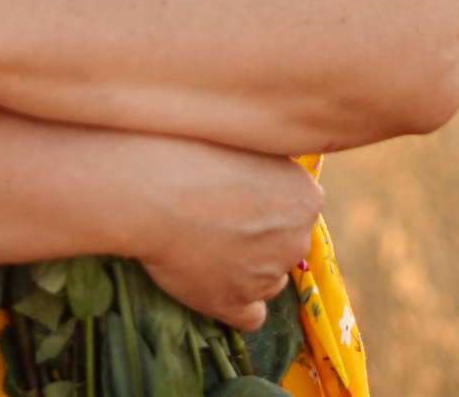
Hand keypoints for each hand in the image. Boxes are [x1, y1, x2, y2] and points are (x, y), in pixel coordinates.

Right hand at [124, 140, 322, 330]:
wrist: (151, 189)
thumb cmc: (194, 153)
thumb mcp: (248, 142)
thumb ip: (270, 166)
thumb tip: (267, 177)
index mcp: (307, 198)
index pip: (297, 210)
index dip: (266, 204)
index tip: (237, 196)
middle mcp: (297, 240)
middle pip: (285, 246)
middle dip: (259, 238)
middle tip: (217, 219)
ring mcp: (268, 276)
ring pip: (266, 280)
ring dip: (246, 271)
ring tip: (203, 246)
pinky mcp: (236, 304)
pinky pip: (250, 316)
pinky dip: (235, 305)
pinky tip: (213, 286)